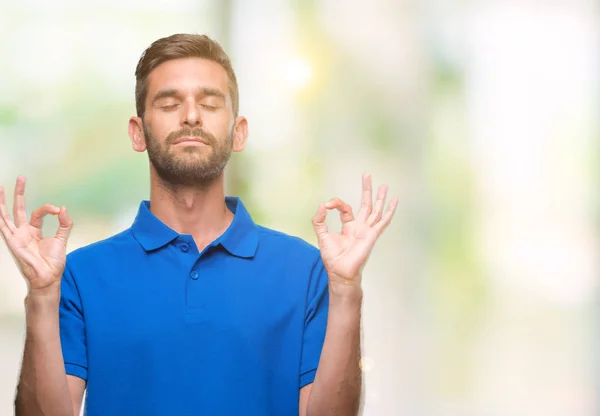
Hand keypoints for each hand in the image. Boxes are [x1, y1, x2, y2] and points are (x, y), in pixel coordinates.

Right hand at [0, 176, 72, 295]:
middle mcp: (23, 232)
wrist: (48, 276)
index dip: (48, 208)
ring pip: (6, 215)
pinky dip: (0, 216)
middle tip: (21, 178)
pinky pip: (3, 226)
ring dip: (4, 201)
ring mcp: (16, 236)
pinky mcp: (12, 241)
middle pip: (18, 208)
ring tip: (1, 187)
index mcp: (34, 231)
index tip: (58, 210)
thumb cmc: (53, 262)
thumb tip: (63, 208)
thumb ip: (64, 224)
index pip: (38, 213)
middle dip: (19, 193)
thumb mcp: (61, 239)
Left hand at [312, 174, 396, 295]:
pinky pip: (383, 221)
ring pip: (376, 210)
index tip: (327, 205)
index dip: (336, 203)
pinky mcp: (372, 235)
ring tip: (385, 185)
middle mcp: (360, 227)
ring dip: (380, 197)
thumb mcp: (322, 235)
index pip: (345, 208)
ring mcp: (367, 230)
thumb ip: (319, 220)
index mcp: (349, 227)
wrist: (340, 272)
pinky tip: (394, 201)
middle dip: (366, 189)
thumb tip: (322, 205)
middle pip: (365, 204)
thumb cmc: (333, 258)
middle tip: (367, 175)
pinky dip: (389, 211)